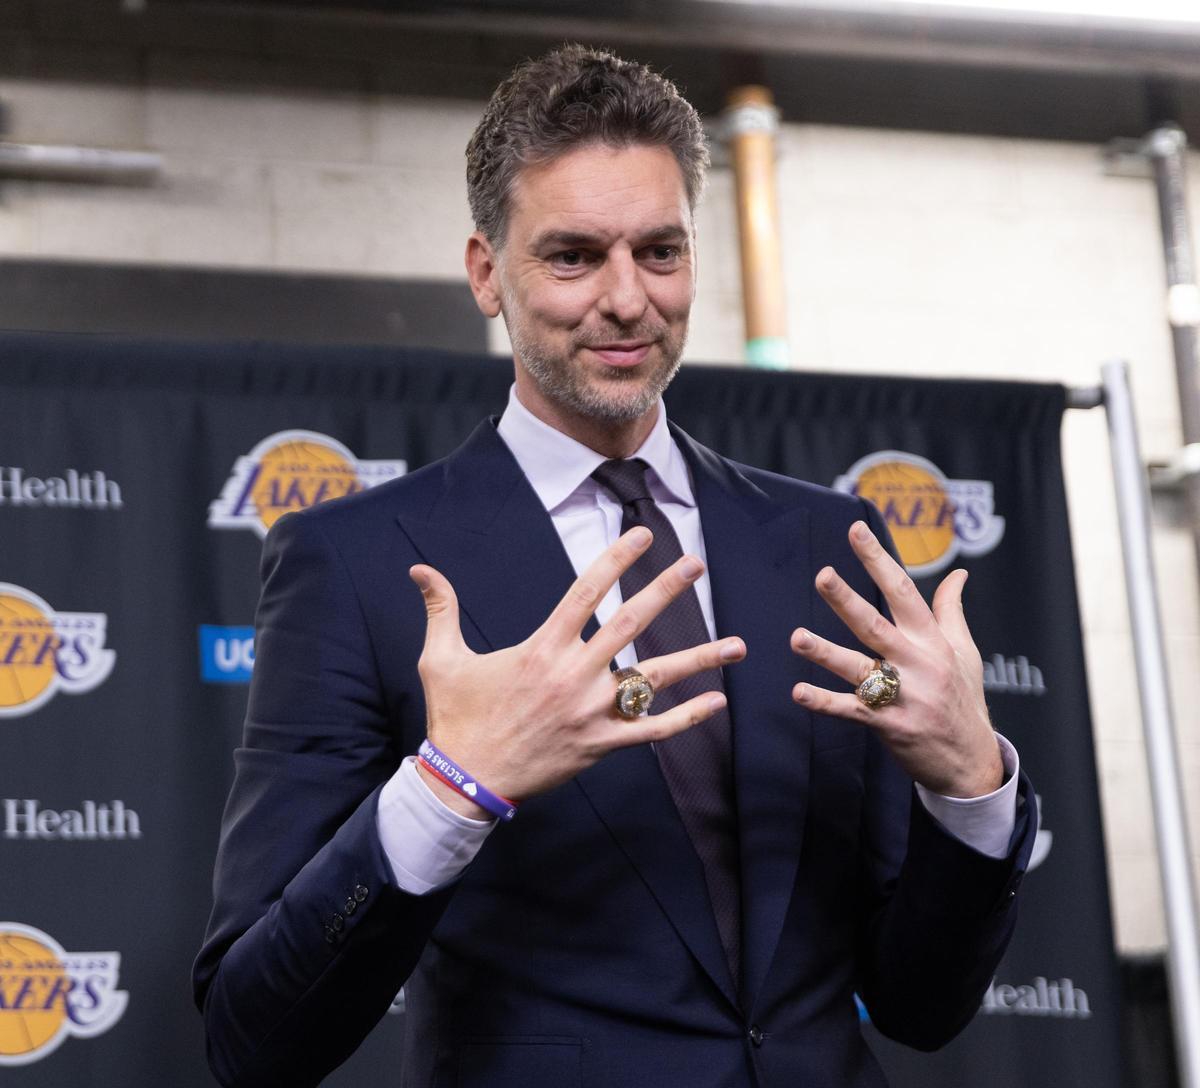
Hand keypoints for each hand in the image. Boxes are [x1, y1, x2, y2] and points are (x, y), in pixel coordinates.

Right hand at [410, 527, 745, 817]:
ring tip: (738, 644)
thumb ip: (440, 609)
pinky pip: (652, 731)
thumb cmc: (455, 717)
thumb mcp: (440, 659)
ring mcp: (591, 713)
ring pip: (654, 680)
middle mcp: (573, 675)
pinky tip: (717, 702)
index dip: (616, 558)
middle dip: (666, 590)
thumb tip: (419, 569)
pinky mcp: (601, 746)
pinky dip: (686, 718)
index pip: (586, 591)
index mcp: (541, 648)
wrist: (465, 781)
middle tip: (696, 564)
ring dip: (699, 659)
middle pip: (630, 624)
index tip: (644, 534)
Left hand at [790, 520, 1001, 797]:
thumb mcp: (965, 652)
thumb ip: (950, 611)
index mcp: (932, 640)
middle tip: (822, 575)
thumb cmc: (963, 699)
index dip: (878, 560)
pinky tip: (798, 692)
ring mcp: (903, 695)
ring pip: (858, 668)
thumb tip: (958, 573)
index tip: (856, 531)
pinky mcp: (888, 725)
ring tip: (797, 637)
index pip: (903, 591)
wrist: (971, 761)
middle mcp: (917, 663)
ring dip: (825, 653)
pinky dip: (824, 702)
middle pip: (875, 625)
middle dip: (847, 600)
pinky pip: (850, 710)